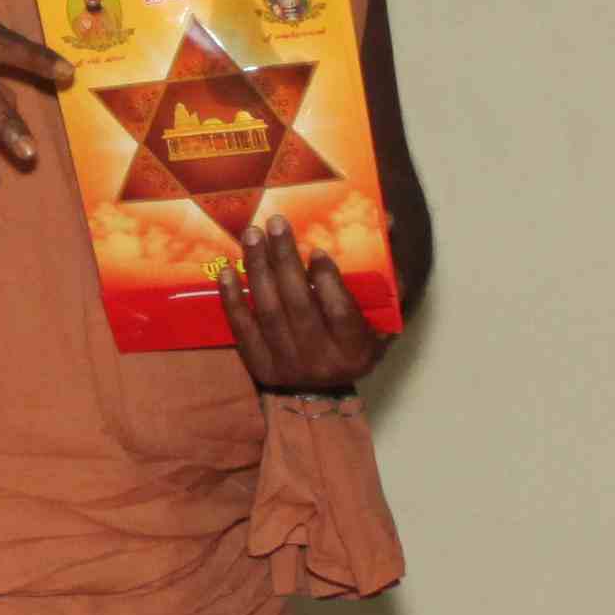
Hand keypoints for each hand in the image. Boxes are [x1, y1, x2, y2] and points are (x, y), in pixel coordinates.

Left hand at [221, 214, 384, 394]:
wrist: (320, 393)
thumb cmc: (353, 343)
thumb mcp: (380, 318)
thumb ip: (388, 273)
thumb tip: (388, 221)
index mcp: (355, 348)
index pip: (341, 312)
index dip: (328, 280)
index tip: (316, 250)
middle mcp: (321, 359)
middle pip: (299, 304)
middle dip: (285, 260)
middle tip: (275, 223)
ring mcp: (286, 364)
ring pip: (269, 310)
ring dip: (258, 269)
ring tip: (252, 235)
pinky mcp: (259, 365)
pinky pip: (242, 328)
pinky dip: (232, 298)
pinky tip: (227, 270)